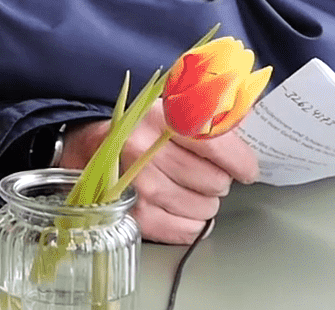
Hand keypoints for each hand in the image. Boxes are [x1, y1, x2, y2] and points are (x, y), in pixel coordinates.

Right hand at [61, 101, 258, 244]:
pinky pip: (186, 231)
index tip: (245, 169)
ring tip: (191, 188)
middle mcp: (145, 149)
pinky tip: (184, 208)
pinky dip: (192, 223)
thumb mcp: (173, 103)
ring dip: (206, 202)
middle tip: (204, 172)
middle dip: (218, 180)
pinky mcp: (133, 213)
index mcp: (160, 115)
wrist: (87, 144)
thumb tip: (246, 120)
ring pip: (204, 208)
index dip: (241, 162)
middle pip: (215, 182)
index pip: (218, 146)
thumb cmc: (138, 125)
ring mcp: (137, 185)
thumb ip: (212, 109)